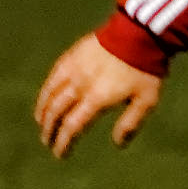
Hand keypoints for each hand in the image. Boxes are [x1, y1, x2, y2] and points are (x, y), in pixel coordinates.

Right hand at [34, 33, 162, 158]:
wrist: (140, 34)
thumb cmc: (146, 70)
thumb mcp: (146, 100)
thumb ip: (130, 123)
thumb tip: (117, 144)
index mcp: (97, 98)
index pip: (73, 126)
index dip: (63, 142)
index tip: (60, 154)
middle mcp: (80, 85)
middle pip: (56, 112)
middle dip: (50, 130)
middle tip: (48, 141)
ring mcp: (74, 68)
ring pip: (50, 94)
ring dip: (43, 112)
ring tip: (41, 123)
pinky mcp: (72, 56)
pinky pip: (53, 77)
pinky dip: (45, 91)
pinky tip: (46, 97)